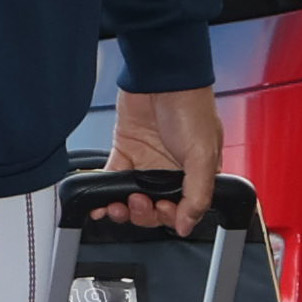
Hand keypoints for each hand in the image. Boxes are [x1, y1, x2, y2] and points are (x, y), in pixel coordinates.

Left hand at [103, 84, 222, 234]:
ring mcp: (147, 163)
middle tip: (139, 202)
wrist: (162, 75)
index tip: (162, 209)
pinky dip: (104, 192)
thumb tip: (188, 225)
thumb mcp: (203, 154)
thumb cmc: (190, 105)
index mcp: (196, 174)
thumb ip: (197, 193)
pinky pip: (112, 179)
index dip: (169, 217)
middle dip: (144, 214)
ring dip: (123, 209)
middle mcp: (171, 171)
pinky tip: (99, 203)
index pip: (183, 210)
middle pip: (155, 209)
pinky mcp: (126, 152)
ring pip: (132, 199)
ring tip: (117, 205)